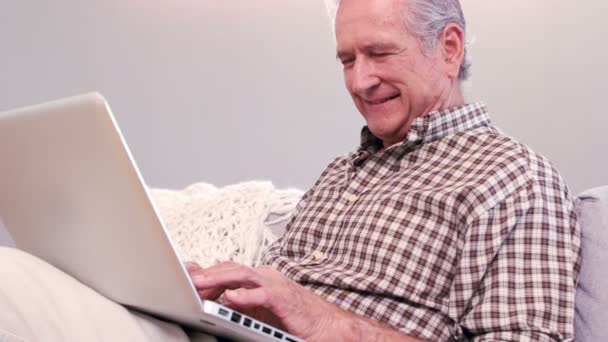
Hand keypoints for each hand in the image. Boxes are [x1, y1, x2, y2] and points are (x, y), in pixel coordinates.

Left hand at [184, 261, 423, 341]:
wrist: (328, 326)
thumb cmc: (295, 319)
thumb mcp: (260, 312)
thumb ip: (239, 304)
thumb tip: (216, 301)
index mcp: (259, 279)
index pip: (227, 270)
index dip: (205, 271)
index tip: (184, 274)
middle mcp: (265, 277)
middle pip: (230, 268)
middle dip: (206, 272)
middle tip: (183, 277)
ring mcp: (275, 285)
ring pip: (242, 275)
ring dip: (219, 278)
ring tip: (199, 283)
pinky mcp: (284, 299)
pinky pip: (262, 295)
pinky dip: (246, 295)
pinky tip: (231, 298)